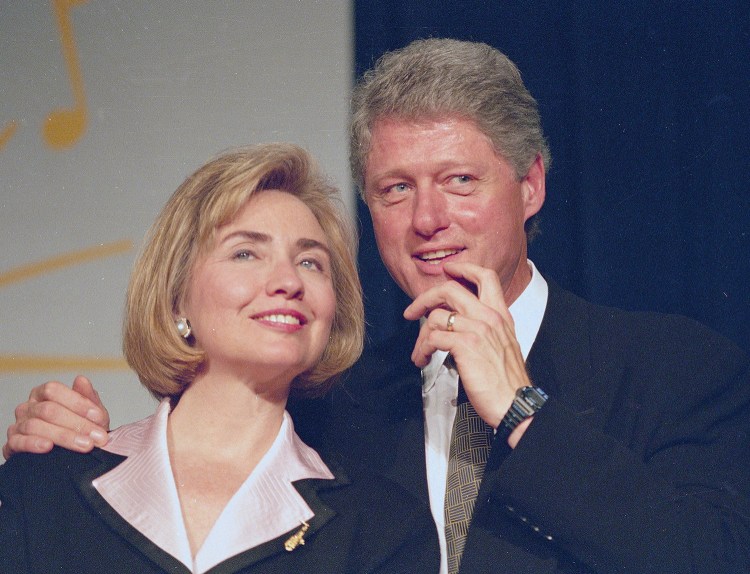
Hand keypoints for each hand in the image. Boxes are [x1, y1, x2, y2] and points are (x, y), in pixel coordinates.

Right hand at [3, 375, 109, 459]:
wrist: (72, 455)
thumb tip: (81, 380)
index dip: (77, 402)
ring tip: (85, 445)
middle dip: (77, 424)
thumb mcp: (90, 413)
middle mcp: (29, 407)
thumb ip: (87, 397)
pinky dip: (33, 444)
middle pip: (48, 410)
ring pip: (35, 426)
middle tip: (97, 436)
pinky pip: (18, 442)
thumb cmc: (80, 429)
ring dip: (64, 436)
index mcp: (44, 394)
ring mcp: (19, 425)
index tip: (98, 416)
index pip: (53, 390)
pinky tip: (48, 446)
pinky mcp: (13, 445)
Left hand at [403, 262, 531, 431]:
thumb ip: (484, 329)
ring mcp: (478, 329)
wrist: (515, 403)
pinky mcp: (465, 345)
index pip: (486, 277)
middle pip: (450, 289)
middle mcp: (489, 317)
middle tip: (412, 312)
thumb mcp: (502, 345)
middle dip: (424, 298)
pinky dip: (422, 349)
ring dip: (420, 336)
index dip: (463, 268)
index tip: (447, 270)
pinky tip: (422, 360)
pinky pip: (433, 338)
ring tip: (419, 352)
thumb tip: (456, 325)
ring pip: (436, 316)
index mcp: (500, 314)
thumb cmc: (507, 381)